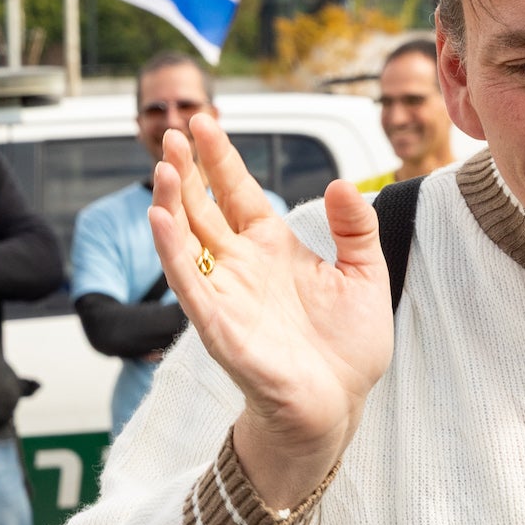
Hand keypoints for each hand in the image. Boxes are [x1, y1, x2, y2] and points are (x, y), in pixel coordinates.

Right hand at [148, 115, 391, 508]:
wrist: (339, 404)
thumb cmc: (348, 346)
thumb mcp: (365, 274)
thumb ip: (355, 228)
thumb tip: (342, 183)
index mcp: (272, 247)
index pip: (237, 191)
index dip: (220, 157)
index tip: (203, 121)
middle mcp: (241, 264)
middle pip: (203, 206)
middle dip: (186, 169)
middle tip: (172, 129)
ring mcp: (225, 292)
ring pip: (187, 239)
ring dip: (171, 202)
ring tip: (163, 165)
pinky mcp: (218, 323)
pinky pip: (188, 282)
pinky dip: (172, 251)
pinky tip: (159, 218)